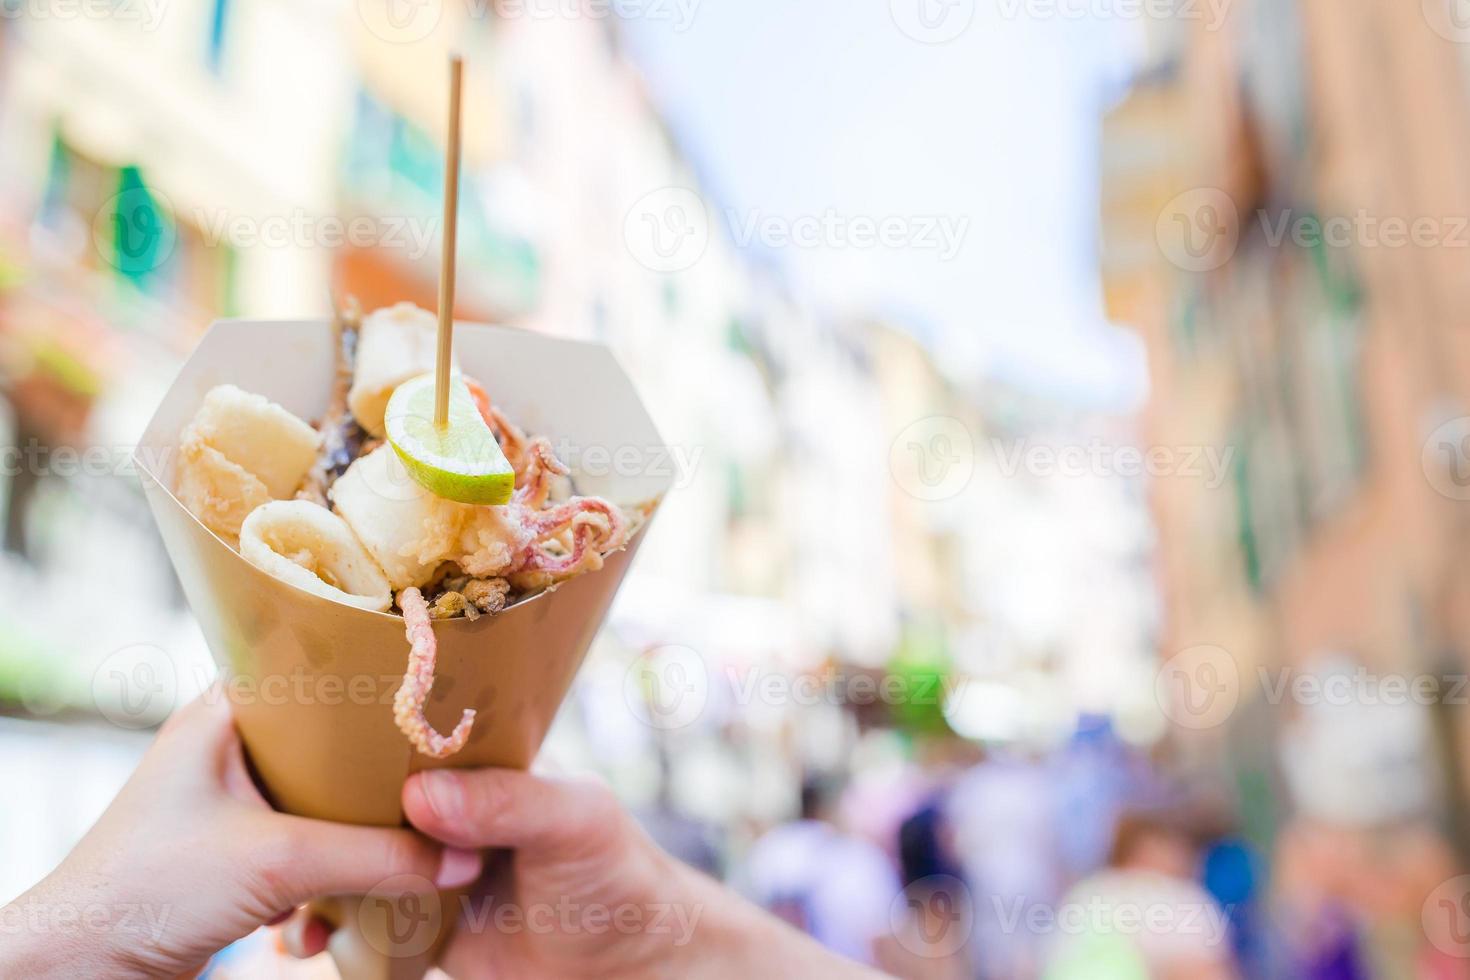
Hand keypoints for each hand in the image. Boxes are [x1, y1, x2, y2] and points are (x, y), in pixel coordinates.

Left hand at [0, 692, 482, 978]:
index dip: (377, 680)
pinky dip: (335, 866)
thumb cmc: (146, 890)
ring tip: (411, 829)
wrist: (81, 972)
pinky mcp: (234, 856)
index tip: (436, 691)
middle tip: (440, 766)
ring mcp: (230, 804)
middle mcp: (227, 747)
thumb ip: (379, 858)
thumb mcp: (280, 863)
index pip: (317, 670)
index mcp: (223, 712)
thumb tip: (464, 858)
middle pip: (332, 741)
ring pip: (325, 797)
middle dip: (383, 766)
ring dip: (361, 824)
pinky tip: (358, 886)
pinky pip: (309, 844)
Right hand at [287, 767, 885, 977]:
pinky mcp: (420, 923)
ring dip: (308, 872)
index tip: (292, 727)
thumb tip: (419, 793)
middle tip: (254, 814)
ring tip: (270, 890)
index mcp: (478, 765)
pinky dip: (328, 925)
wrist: (628, 961)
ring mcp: (427, 867)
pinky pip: (362, 918)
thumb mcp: (573, 822)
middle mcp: (445, 809)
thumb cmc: (615, 870)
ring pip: (351, 859)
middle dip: (308, 806)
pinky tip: (300, 937)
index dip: (354, 729)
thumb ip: (507, 804)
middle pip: (362, 796)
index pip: (407, 732)